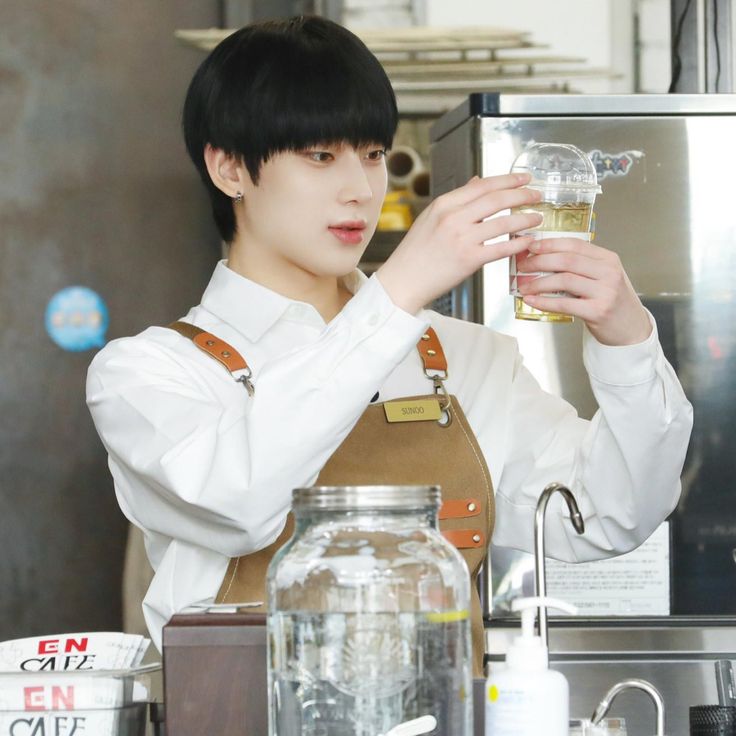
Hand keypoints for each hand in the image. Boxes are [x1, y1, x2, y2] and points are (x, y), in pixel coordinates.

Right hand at [377, 174, 542, 313]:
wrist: (403, 281)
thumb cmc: (415, 253)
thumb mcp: (431, 217)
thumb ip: (457, 199)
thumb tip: (478, 181)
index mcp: (444, 204)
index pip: (483, 185)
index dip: (508, 180)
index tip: (524, 179)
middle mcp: (453, 218)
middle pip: (497, 199)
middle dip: (522, 195)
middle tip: (537, 195)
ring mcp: (462, 239)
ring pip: (503, 222)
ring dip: (525, 218)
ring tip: (536, 218)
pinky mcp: (469, 260)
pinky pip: (501, 248)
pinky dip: (518, 243)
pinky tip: (527, 240)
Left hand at [517, 236, 651, 345]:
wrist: (631, 329)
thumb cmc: (611, 301)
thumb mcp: (602, 277)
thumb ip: (581, 266)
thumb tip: (543, 259)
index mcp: (608, 259)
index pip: (575, 245)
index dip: (550, 244)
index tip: (531, 246)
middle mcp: (609, 273)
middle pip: (567, 260)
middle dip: (539, 261)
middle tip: (523, 266)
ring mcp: (605, 292)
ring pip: (564, 280)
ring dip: (539, 282)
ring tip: (524, 286)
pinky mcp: (598, 311)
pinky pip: (564, 304)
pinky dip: (544, 302)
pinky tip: (532, 301)